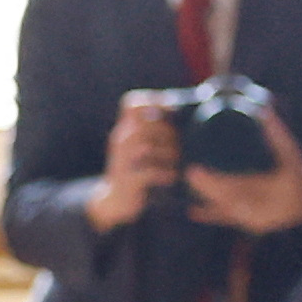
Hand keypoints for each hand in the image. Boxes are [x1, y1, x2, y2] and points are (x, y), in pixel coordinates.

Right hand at [87, 96, 184, 232]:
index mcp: (126, 128)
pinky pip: (148, 172)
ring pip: (147, 147)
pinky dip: (165, 173)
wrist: (116, 200)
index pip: (132, 103)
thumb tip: (184, 115)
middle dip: (168, 131)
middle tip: (180, 143)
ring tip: (178, 159)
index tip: (173, 111)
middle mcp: (121, 140)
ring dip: (168, 152)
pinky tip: (173, 176)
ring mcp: (123, 160)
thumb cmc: (137, 169)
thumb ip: (155, 130)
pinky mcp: (128, 181)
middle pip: (145, 124)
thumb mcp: (139, 145)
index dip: (155, 101)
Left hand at [181, 100, 301, 232]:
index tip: (198, 170)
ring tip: (188, 184)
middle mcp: (261, 211)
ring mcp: (255, 219)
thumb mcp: (292, 155)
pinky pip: (228, 219)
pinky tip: (192, 212)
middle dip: (208, 187)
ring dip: (207, 198)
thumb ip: (278, 135)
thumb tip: (263, 111)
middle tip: (189, 173)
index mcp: (272, 194)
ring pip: (226, 210)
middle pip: (229, 200)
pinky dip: (211, 215)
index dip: (216, 181)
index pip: (238, 188)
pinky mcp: (251, 222)